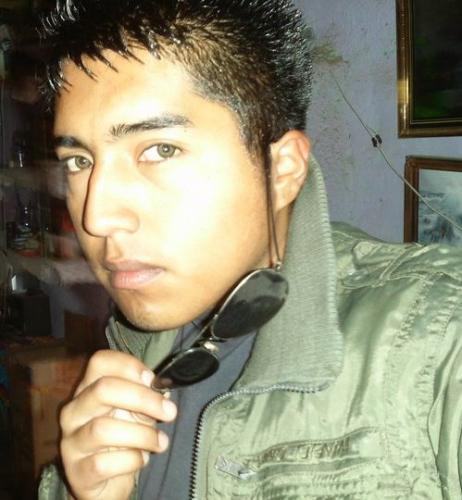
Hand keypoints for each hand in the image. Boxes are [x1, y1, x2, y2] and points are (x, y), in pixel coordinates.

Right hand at [59, 350, 176, 499]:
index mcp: (88, 388)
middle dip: (143, 398)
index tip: (153, 379)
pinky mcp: (77, 472)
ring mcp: (71, 442)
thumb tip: (162, 392)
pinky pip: (104, 463)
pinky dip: (131, 460)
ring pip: (104, 429)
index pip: (100, 361)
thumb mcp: (135, 413)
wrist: (107, 482)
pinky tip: (141, 459)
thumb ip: (145, 398)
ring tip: (161, 442)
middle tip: (170, 412)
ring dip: (142, 434)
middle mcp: (74, 411)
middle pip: (103, 389)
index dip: (128, 365)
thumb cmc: (123, 439)